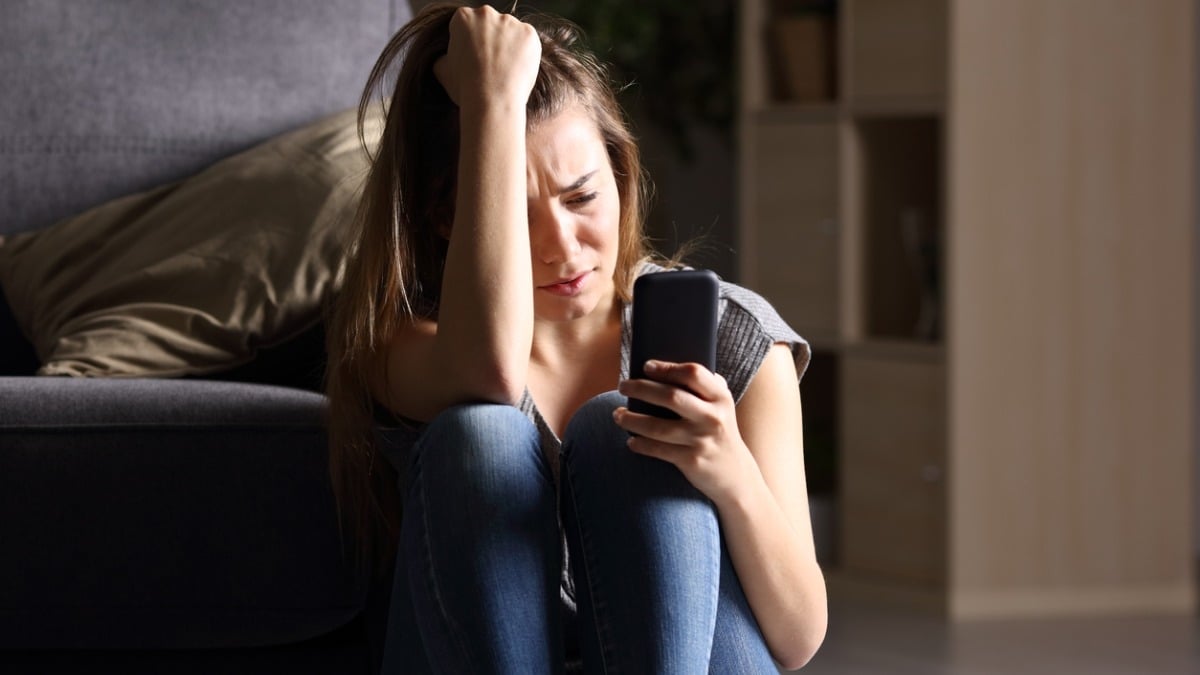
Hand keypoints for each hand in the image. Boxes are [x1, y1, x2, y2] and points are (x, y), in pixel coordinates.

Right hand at [434, 5, 540, 111]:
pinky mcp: (529, 33)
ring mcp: (510, 22)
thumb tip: (446, 57)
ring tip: (505, 70)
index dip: (470, 42)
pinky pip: (527, 40)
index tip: (473, 57)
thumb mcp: (441, 69)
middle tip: (491, 64)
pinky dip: (524, 52)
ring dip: (508, 45)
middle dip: (490, 39)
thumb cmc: (465, 87)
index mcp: (463, 17)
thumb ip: (444, 55)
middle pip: (490, 24)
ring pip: (510, 31)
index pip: (467, 24)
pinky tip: (517, 68)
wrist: (492, 101)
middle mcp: (486, 13)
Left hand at [614, 360, 758, 503]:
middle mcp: (713, 417)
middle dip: (641, 388)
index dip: (667, 368)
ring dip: (632, 419)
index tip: (646, 366)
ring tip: (617, 414)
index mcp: (720, 398)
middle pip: (671, 396)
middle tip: (623, 386)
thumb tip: (663, 368)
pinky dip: (640, 444)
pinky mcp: (691, 460)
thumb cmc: (719, 431)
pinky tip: (631, 440)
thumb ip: (703, 386)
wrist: (735, 475)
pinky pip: (658, 449)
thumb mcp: (720, 406)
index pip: (693, 373)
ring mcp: (701, 440)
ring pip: (658, 426)